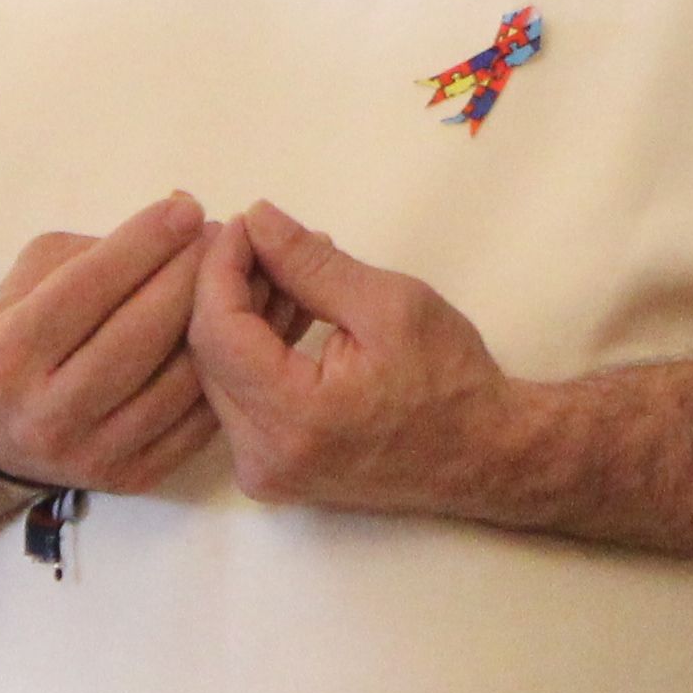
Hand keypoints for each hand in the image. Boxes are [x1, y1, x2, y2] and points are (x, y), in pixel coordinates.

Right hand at [0, 195, 222, 496]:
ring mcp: (92, 453)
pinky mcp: (131, 477)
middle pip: (137, 336)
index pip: (83, 291)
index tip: (187, 210)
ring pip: (174, 382)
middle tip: (223, 238)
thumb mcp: (30, 282)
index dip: (140, 245)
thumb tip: (179, 215)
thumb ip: (94, 250)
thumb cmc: (20, 338)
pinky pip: (194, 422)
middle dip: (190, 277)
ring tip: (247, 276)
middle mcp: (46, 413)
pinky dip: (227, 373)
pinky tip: (247, 332)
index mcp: (8, 355)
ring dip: (222, 322)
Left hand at [188, 204, 522, 519]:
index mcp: (294, 418)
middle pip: (207, 356)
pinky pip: (240, 400)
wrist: (484, 455)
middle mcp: (263, 458)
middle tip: (258, 237)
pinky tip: (287, 311)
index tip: (245, 223)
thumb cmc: (449, 378)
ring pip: (219, 377)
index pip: (217, 331)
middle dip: (224, 287)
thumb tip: (256, 220)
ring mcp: (264, 472)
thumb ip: (312, 263)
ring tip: (282, 267)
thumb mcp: (388, 303)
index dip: (220, 268)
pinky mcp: (272, 472)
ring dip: (239, 316)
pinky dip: (253, 351)